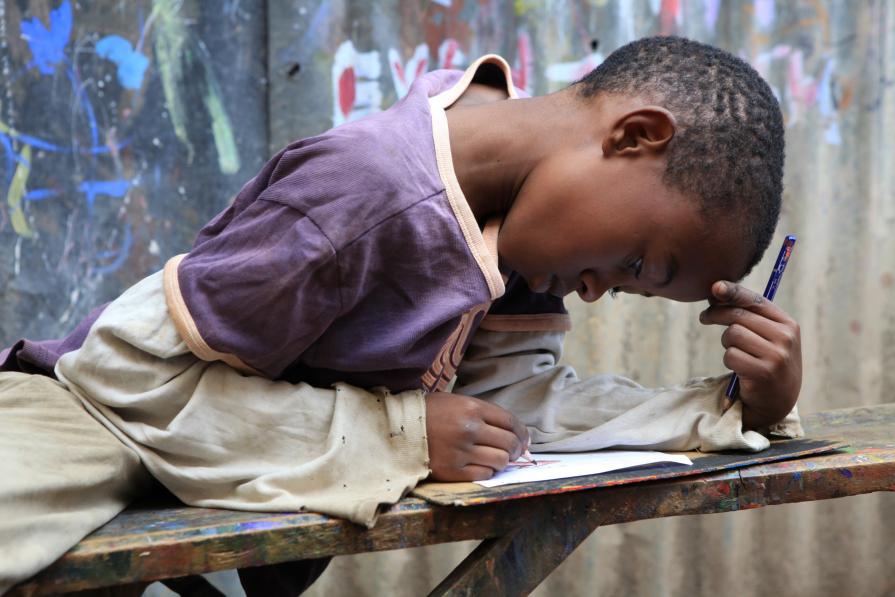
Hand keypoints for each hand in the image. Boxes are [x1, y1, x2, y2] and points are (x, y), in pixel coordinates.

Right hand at [425, 391, 528, 480]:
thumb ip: (484, 414)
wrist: (399, 429)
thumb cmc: (431, 413)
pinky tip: (481, 466)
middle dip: (517, 449)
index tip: (524, 439)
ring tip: (497, 459)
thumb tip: (515, 433)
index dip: (522, 432)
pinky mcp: (452, 471)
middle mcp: (469, 429)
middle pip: (509, 443)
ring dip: (503, 461)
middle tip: (515, 452)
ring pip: (500, 461)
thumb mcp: (458, 402)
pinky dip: (487, 471)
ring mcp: (461, 451)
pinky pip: (484, 475)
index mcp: (472, 408)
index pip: (510, 422)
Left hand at [699, 281, 801, 429]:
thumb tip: (716, 292)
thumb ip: (747, 315)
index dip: (733, 292)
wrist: (777, 400)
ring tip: (736, 353)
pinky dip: (729, 361)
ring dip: (727, 344)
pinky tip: (740, 369)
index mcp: (788, 324)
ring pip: (732, 334)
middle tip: (704, 317)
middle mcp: (786, 338)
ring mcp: (776, 355)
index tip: (715, 287)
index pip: (756, 301)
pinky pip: (731, 355)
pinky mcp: (763, 372)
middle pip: (738, 316)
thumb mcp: (765, 336)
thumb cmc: (766, 361)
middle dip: (716, 314)